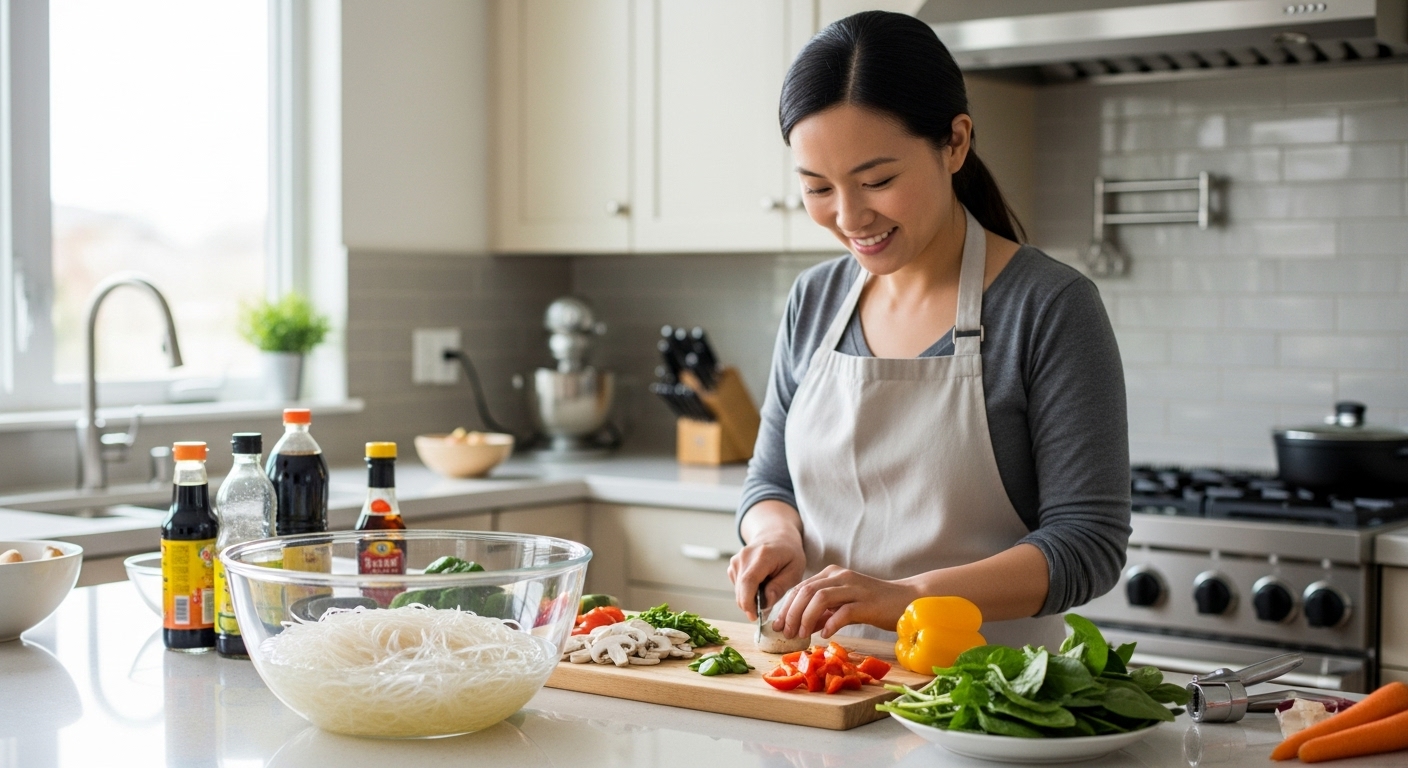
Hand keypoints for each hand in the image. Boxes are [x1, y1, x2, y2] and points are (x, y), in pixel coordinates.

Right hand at [728, 533, 805, 620]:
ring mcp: (736, 560)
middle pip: (740, 590)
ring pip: (738, 591)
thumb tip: (765, 603)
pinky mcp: (732, 566)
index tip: (755, 617)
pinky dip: (748, 592)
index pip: (748, 583)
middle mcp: (744, 557)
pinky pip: (738, 587)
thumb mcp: (795, 570)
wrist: (776, 534)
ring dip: (751, 598)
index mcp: (762, 556)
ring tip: (768, 588)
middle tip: (769, 606)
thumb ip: (780, 586)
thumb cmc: (789, 553)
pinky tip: (760, 584)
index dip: (748, 603)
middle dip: (752, 605)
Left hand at [776, 565, 920, 639]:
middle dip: (792, 613)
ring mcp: (854, 587)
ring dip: (806, 618)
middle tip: (786, 633)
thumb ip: (823, 613)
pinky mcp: (867, 602)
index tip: (777, 625)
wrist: (907, 600)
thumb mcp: (843, 606)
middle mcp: (841, 576)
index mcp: (832, 574)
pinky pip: (843, 611)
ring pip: (820, 598)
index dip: (786, 606)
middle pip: (806, 591)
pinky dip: (830, 624)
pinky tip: (825, 635)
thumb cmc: (874, 605)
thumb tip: (801, 626)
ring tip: (802, 635)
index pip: (801, 587)